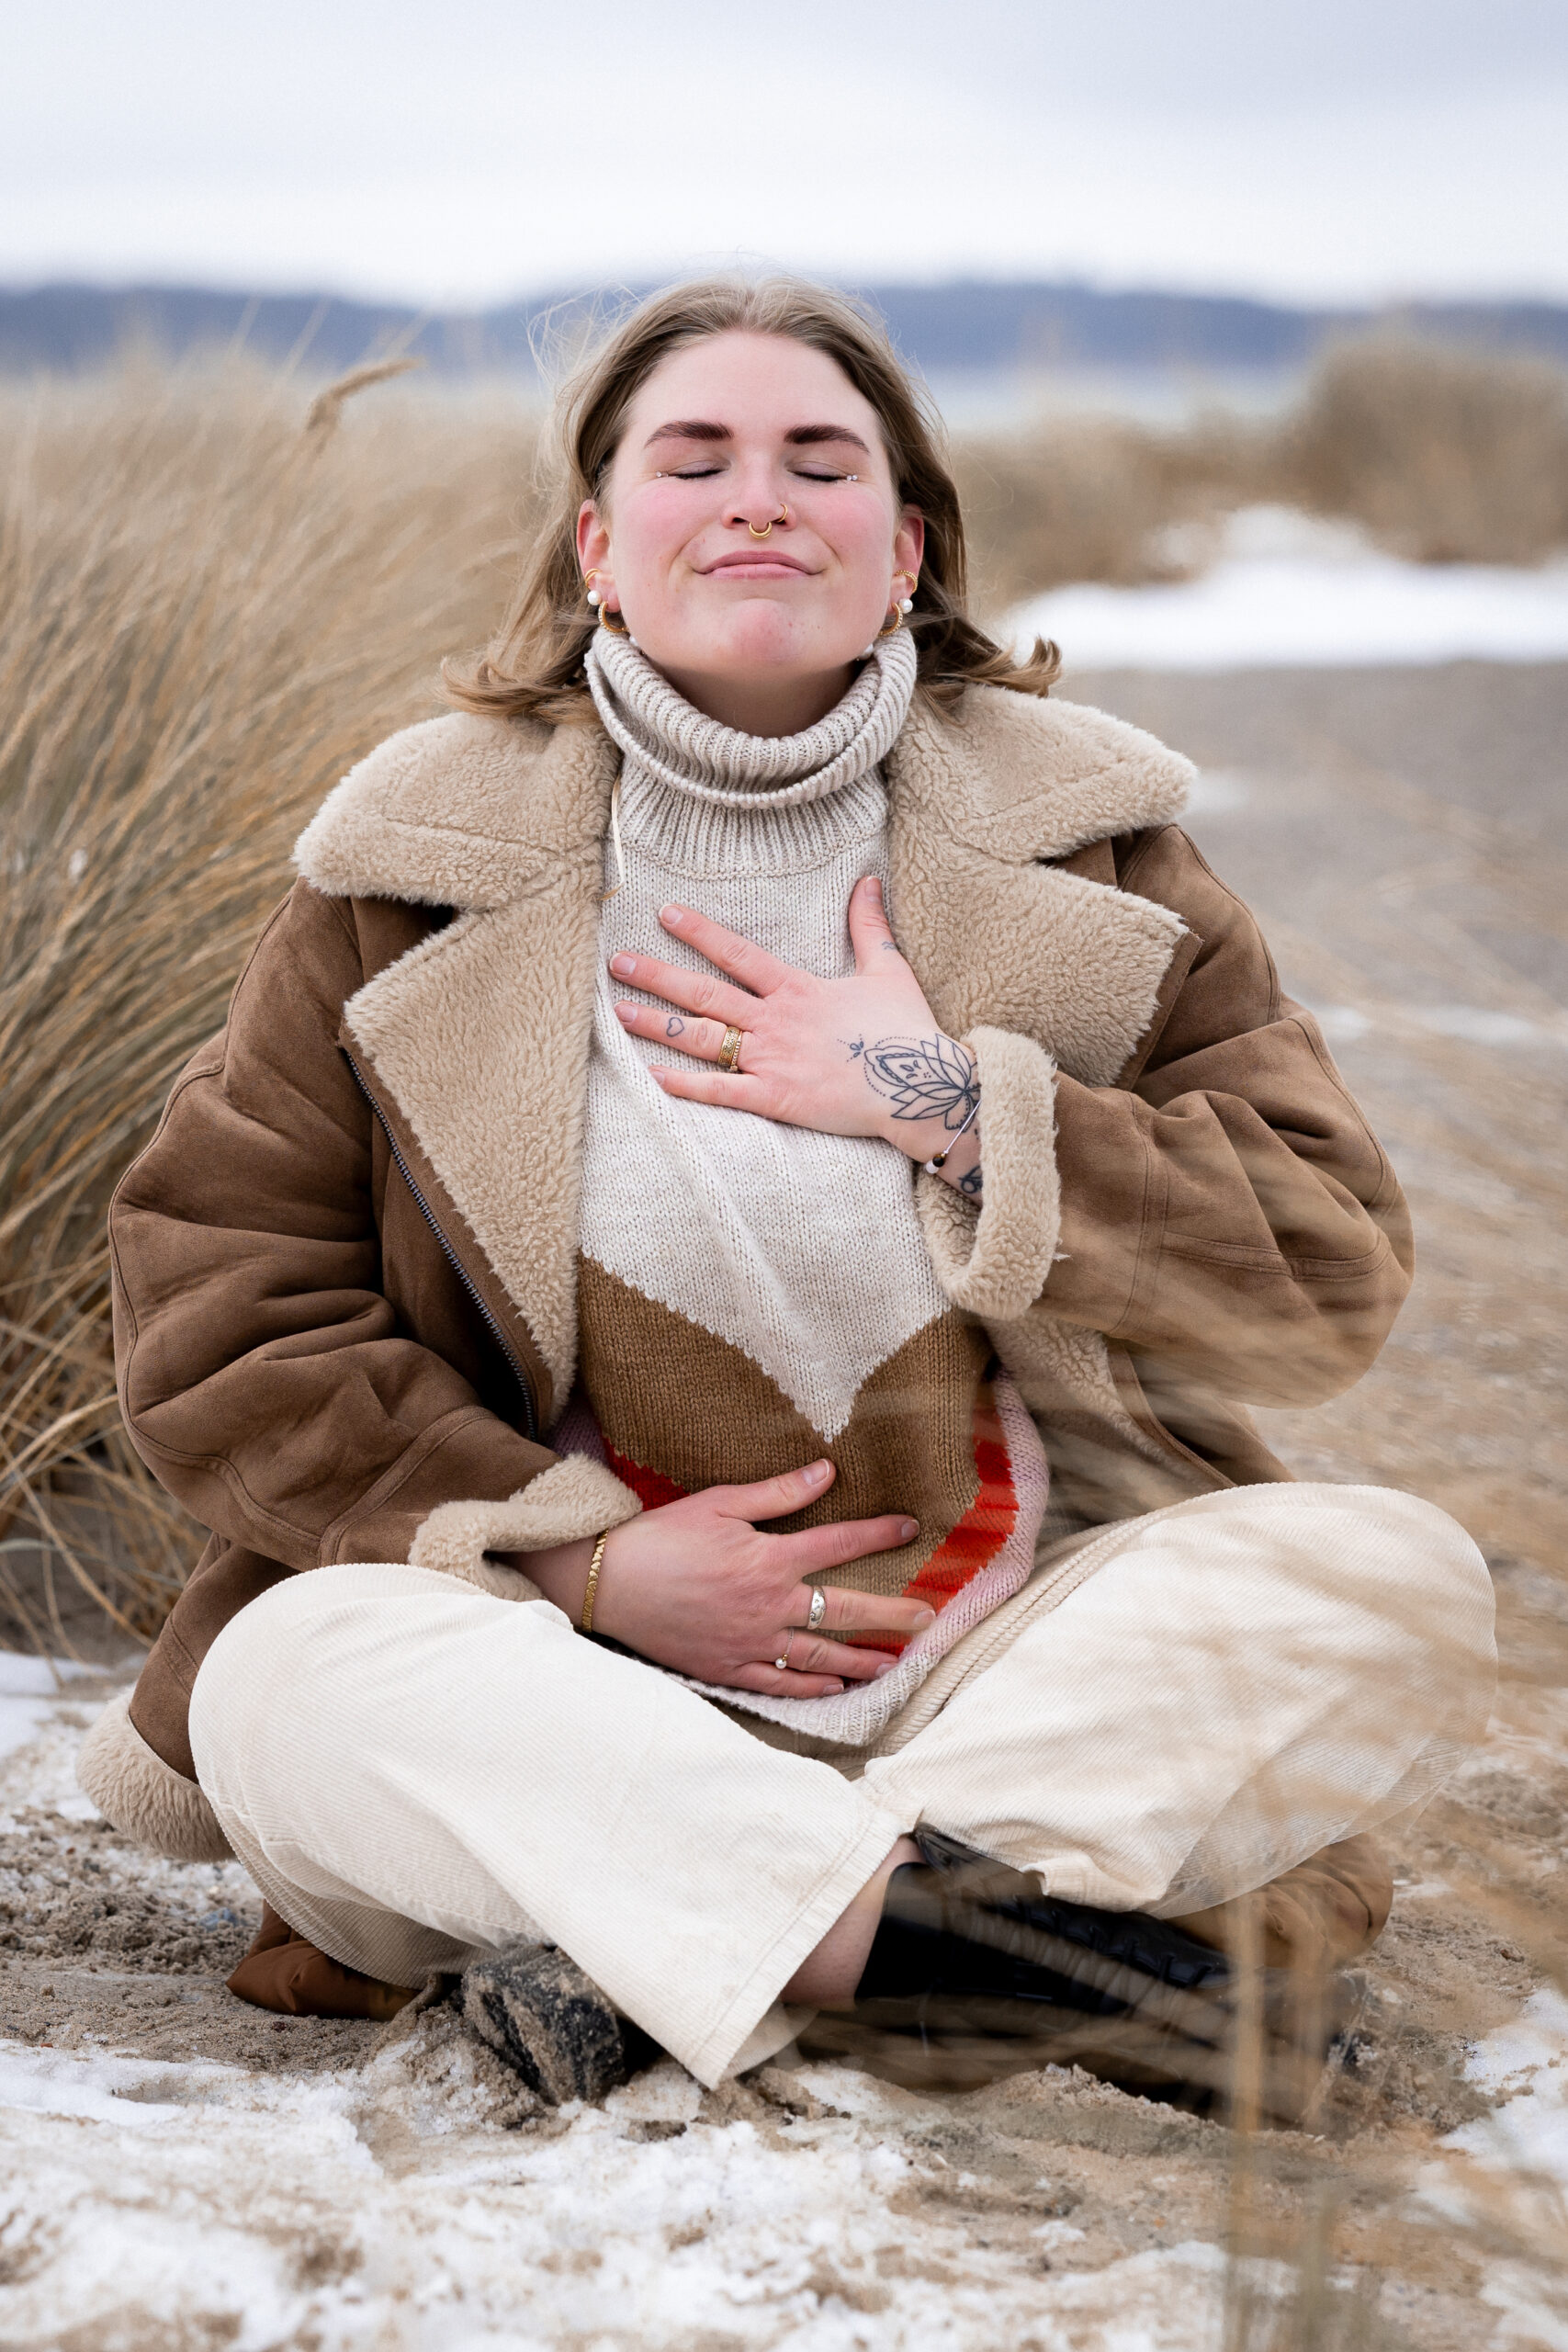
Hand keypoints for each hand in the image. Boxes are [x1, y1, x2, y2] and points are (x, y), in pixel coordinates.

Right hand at [509, 1460, 933, 1697]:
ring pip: (819, 1658)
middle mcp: (767, 1605)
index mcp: (767, 1559)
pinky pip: (780, 1684)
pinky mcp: (728, 1667)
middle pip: (843, 1612)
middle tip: (927, 1619)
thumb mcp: (718, 1502)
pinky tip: (834, 1689)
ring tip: (892, 1663)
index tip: (910, 1530)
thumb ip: (777, 1493)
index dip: (878, 1535)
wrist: (605, 1582)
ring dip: (860, 1660)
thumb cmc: (660, 1537)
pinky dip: (810, 1689)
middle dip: (890, 1615)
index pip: (838, 1545)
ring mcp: (750, 1642)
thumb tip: (827, 1472)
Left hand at [608, 875, 981, 1182]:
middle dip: (658, 975)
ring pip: (702, 1037)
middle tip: (617, 962)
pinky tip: (650, 1076)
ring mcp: (772, 1059)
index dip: (699, 932)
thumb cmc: (905, 1030)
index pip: (737, 953)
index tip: (665, 914)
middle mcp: (775, 1020)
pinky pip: (721, 1091)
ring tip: (618, 1011)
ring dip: (658, 1025)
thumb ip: (869, 925)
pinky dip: (684, 1086)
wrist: (919, 1085)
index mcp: (797, 988)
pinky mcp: (776, 1097)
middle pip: (705, 993)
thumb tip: (868, 880)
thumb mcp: (887, 969)